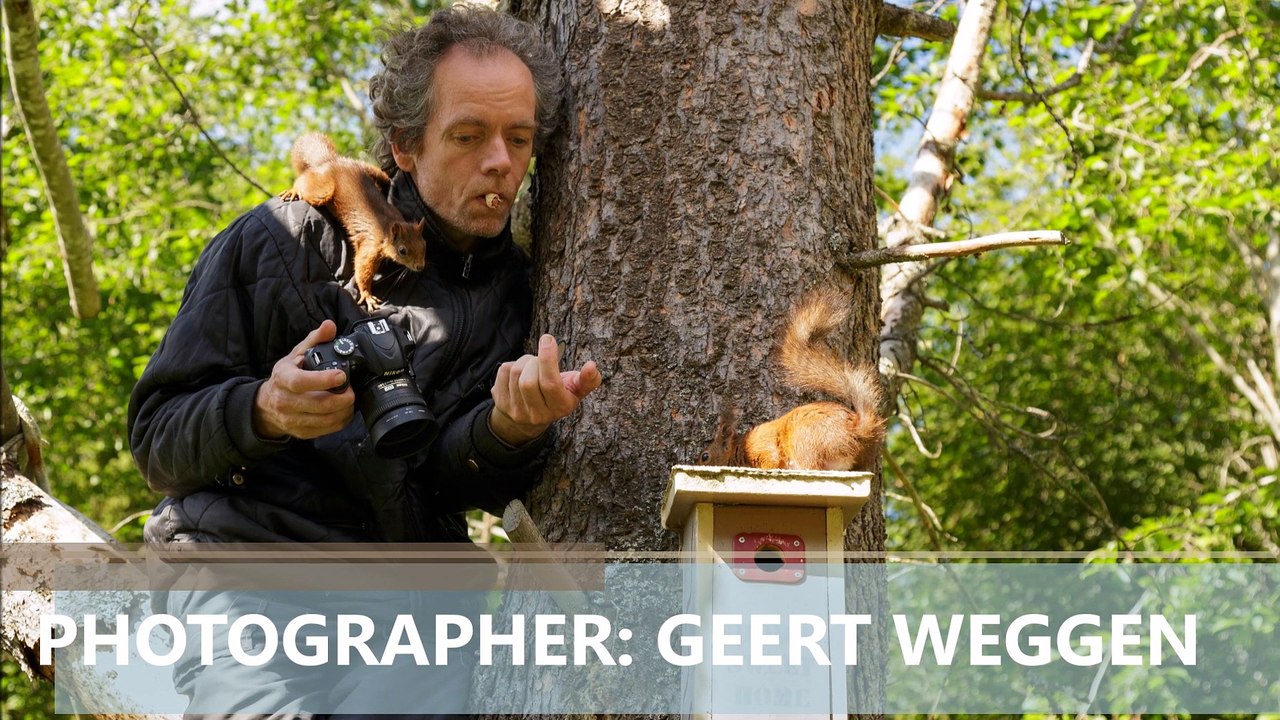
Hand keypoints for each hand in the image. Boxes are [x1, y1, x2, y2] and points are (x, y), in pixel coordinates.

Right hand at [252, 320, 354, 439]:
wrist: (267, 405)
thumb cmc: (286, 376)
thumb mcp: (295, 355)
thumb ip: (315, 340)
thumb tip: (330, 326)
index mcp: (283, 379)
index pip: (301, 382)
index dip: (323, 380)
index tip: (341, 375)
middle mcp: (285, 401)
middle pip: (318, 404)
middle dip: (342, 398)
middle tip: (352, 391)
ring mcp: (292, 419)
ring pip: (325, 420)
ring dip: (344, 411)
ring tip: (350, 400)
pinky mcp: (301, 432)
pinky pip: (326, 430)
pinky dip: (341, 421)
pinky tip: (344, 411)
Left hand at [490, 334, 601, 444]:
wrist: (530, 419)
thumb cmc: (558, 396)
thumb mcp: (576, 391)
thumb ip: (587, 380)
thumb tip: (592, 366)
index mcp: (559, 407)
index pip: (550, 383)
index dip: (548, 359)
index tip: (549, 339)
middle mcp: (537, 413)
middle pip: (528, 380)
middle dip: (535, 360)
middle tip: (542, 359)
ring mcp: (517, 410)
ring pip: (515, 372)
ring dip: (525, 361)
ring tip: (533, 366)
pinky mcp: (501, 403)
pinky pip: (504, 372)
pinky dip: (513, 365)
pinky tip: (520, 373)